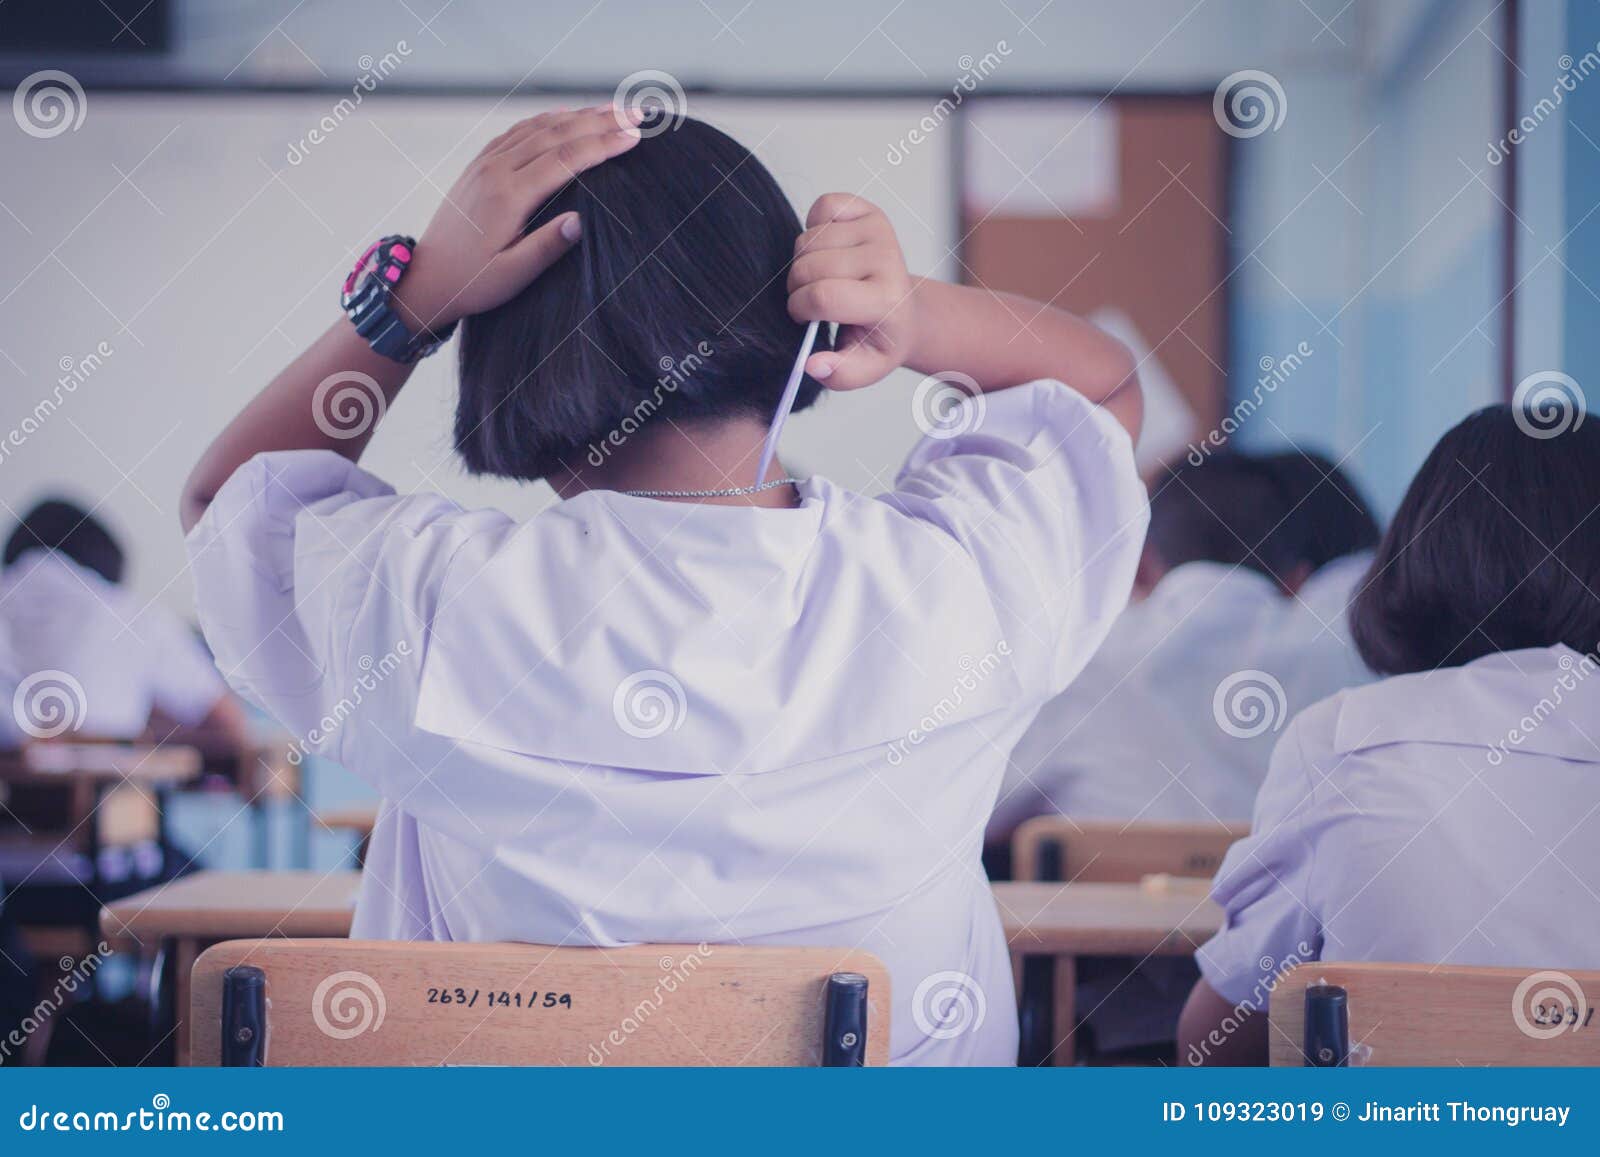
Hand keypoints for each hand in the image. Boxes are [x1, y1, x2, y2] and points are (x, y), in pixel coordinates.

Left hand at [394, 106, 644, 330]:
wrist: (427, 276)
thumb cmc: (472, 282)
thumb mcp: (512, 275)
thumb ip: (546, 247)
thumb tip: (581, 221)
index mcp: (508, 195)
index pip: (565, 159)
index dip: (603, 144)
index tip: (635, 136)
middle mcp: (496, 170)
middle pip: (557, 133)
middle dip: (600, 121)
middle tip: (637, 114)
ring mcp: (486, 163)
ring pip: (539, 127)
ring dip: (579, 115)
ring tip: (613, 110)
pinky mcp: (480, 164)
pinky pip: (519, 131)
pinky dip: (548, 118)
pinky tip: (567, 114)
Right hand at [787, 194, 917, 389]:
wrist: (906, 311)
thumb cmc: (878, 338)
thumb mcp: (865, 368)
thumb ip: (838, 374)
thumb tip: (811, 364)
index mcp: (886, 300)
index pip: (823, 296)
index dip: (800, 309)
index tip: (804, 319)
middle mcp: (887, 260)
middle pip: (809, 266)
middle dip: (797, 287)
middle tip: (811, 301)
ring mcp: (879, 231)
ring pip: (808, 239)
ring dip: (803, 261)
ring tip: (821, 278)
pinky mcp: (870, 211)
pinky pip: (823, 206)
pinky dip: (814, 226)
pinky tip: (829, 250)